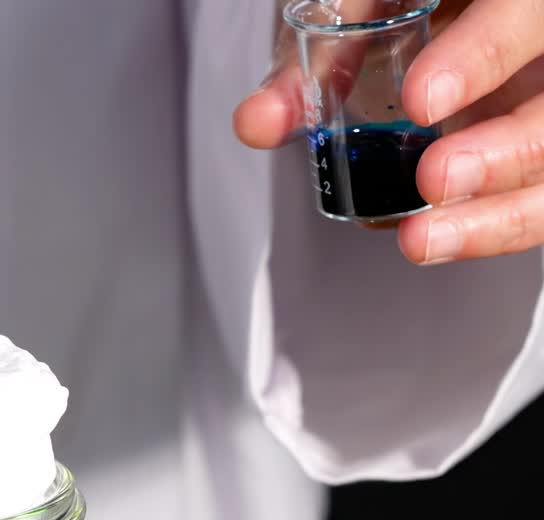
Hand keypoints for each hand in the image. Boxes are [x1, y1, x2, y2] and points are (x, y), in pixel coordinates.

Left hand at [234, 0, 543, 264]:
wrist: (437, 11)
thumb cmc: (404, 2)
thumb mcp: (362, 5)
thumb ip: (322, 54)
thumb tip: (260, 122)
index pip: (523, 14)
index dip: (481, 57)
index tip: (422, 103)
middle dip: (506, 153)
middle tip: (434, 179)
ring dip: (499, 216)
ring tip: (424, 237)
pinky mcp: (534, 147)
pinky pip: (536, 194)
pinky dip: (489, 226)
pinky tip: (435, 239)